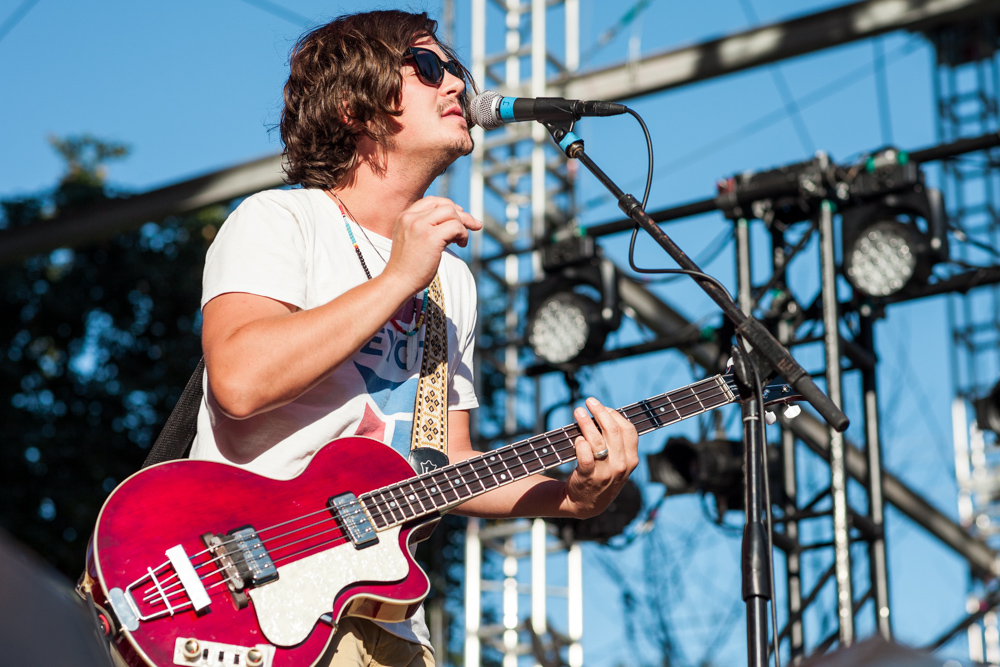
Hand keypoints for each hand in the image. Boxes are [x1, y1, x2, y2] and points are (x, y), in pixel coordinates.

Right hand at [384, 196, 482, 293]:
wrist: (398, 282)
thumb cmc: (408, 267)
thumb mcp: (412, 240)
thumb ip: (426, 228)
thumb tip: (456, 223)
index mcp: (404, 216)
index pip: (432, 201)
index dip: (449, 207)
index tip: (459, 217)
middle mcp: (411, 217)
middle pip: (444, 206)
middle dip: (462, 215)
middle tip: (473, 226)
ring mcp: (420, 226)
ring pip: (452, 213)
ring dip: (463, 225)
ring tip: (461, 241)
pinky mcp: (431, 237)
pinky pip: (456, 226)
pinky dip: (463, 234)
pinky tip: (461, 244)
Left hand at [561, 398, 638, 518]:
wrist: (586, 504)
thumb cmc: (601, 476)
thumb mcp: (618, 463)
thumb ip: (617, 444)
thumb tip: (605, 414)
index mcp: (631, 459)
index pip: (629, 430)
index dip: (615, 415)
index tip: (604, 407)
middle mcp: (621, 466)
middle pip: (613, 431)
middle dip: (600, 412)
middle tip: (589, 402)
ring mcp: (605, 472)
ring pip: (597, 440)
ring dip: (586, 422)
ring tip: (578, 412)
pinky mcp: (588, 477)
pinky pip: (585, 455)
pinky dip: (580, 443)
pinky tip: (577, 437)